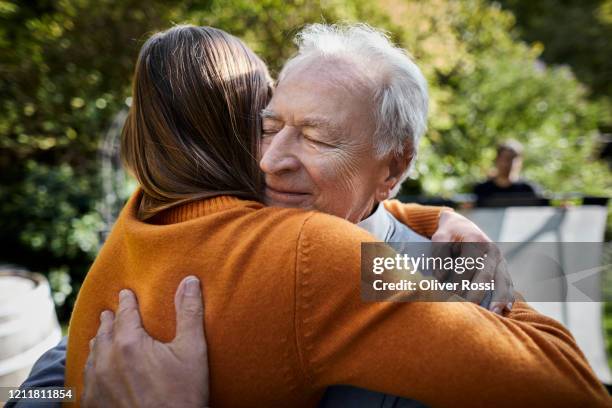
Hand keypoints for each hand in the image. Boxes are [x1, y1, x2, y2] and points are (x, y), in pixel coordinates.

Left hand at [82, 276, 209, 407]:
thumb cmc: (183, 395)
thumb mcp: (193, 350)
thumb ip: (189, 313)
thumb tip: (190, 281)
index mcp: (129, 343)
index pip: (125, 313)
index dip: (127, 301)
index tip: (126, 293)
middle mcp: (106, 360)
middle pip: (104, 332)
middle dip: (109, 320)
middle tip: (109, 312)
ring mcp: (96, 384)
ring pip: (92, 354)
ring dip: (98, 341)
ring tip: (101, 336)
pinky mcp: (92, 404)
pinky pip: (86, 378)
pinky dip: (92, 366)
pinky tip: (96, 368)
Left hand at [432, 210, 514, 314]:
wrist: (462, 226)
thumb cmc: (449, 234)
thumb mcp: (440, 237)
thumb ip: (439, 254)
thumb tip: (442, 277)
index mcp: (475, 241)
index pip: (467, 266)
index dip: (458, 283)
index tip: (448, 297)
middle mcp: (491, 250)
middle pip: (486, 276)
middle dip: (478, 295)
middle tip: (470, 311)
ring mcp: (500, 259)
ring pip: (502, 280)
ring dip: (499, 299)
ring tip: (494, 314)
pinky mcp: (503, 267)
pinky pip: (508, 283)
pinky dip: (508, 296)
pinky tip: (507, 309)